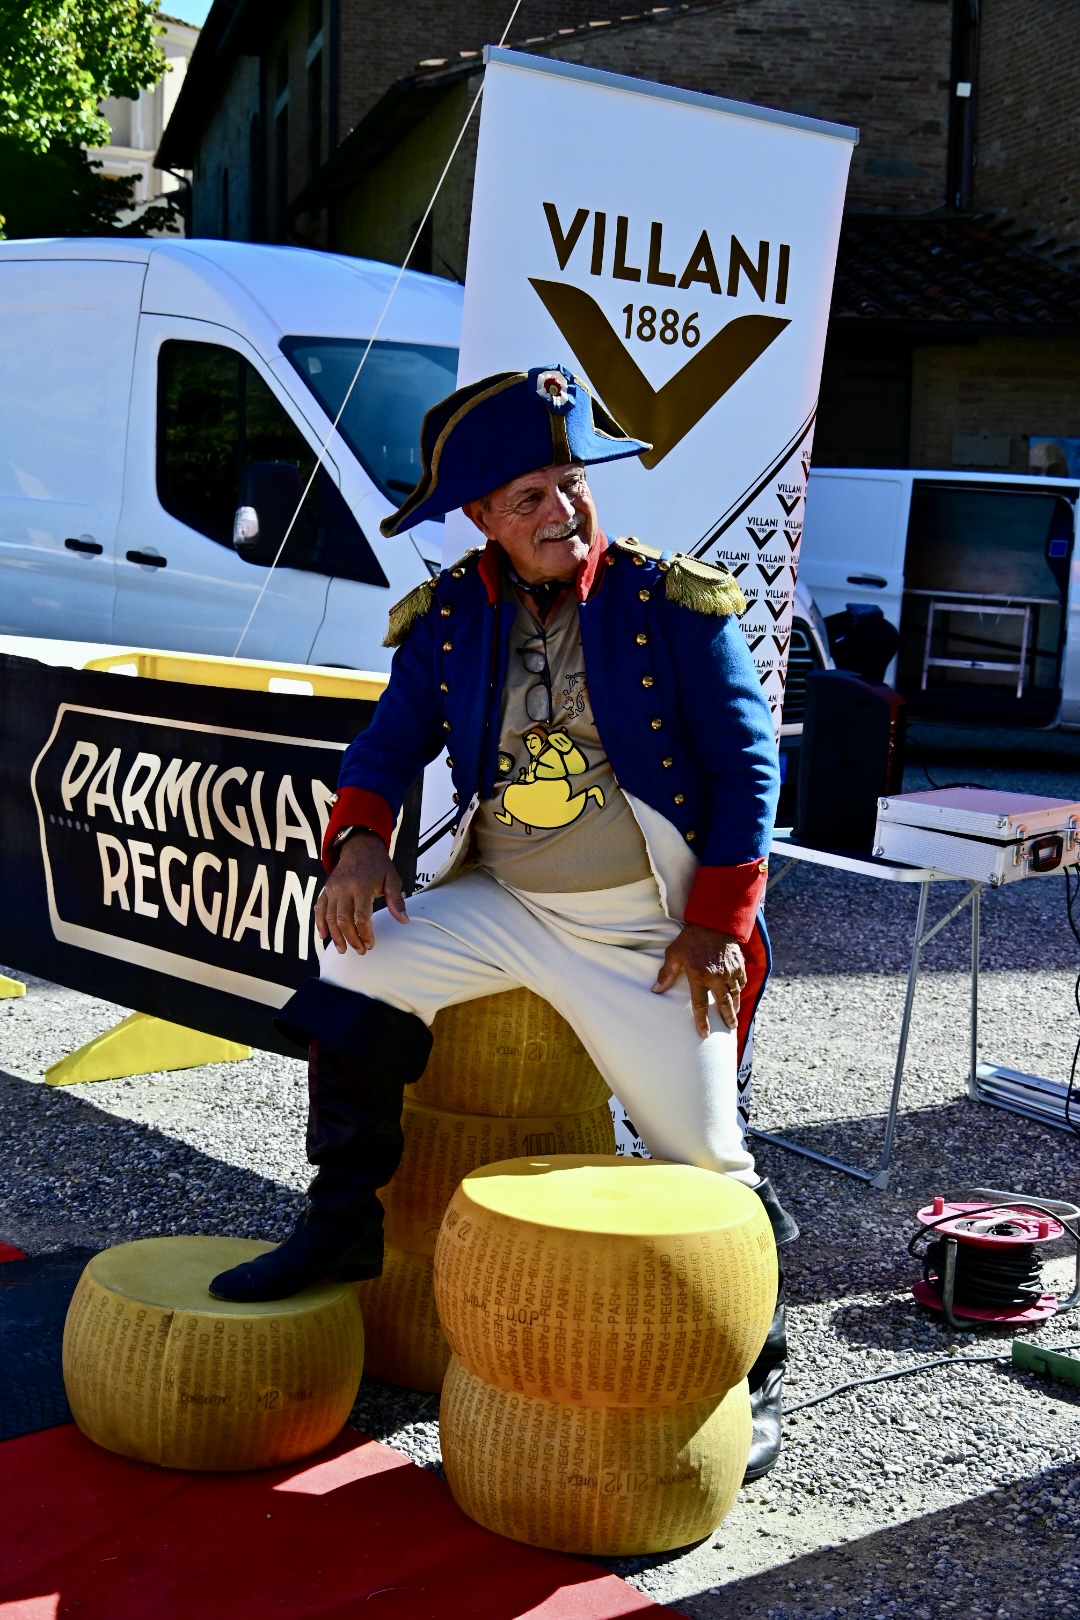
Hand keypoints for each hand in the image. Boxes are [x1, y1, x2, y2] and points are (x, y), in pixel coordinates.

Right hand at [315, 832, 407, 954]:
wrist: (359, 846)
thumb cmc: (378, 864)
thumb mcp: (392, 879)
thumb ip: (396, 900)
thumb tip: (404, 920)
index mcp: (362, 887)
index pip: (361, 917)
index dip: (365, 934)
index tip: (370, 945)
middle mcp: (344, 889)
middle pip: (343, 920)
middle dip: (351, 939)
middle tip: (360, 950)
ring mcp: (333, 889)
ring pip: (329, 917)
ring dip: (335, 936)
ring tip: (343, 949)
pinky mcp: (326, 890)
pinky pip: (319, 908)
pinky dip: (319, 923)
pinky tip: (324, 936)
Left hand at [652, 923, 745, 1036]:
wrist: (714, 921)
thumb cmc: (691, 938)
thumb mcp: (674, 953)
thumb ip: (667, 973)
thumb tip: (656, 990)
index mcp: (699, 976)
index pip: (700, 1004)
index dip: (702, 1021)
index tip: (704, 1034)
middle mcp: (717, 977)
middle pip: (724, 1003)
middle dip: (728, 1018)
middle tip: (730, 1028)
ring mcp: (730, 971)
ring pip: (735, 994)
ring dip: (735, 1006)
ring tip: (734, 1016)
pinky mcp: (738, 964)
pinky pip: (741, 981)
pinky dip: (740, 989)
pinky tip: (738, 994)